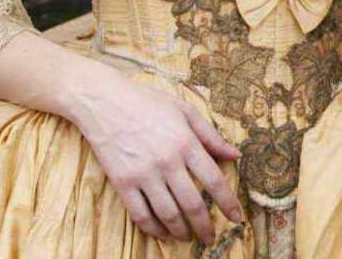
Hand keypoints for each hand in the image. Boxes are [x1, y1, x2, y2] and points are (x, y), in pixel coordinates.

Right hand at [62, 69, 244, 243]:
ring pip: (167, 214)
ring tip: (189, 238)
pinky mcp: (122, 183)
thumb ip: (211, 136)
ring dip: (181, 231)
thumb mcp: (185, 110)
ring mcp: (143, 174)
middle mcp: (167, 162)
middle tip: (211, 238)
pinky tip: (162, 234)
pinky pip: (140, 214)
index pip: (214, 180)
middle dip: (205, 226)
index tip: (237, 218)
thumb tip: (235, 155)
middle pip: (192, 203)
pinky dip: (153, 229)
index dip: (228, 203)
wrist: (104, 102)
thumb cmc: (148, 103)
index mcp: (186, 143)